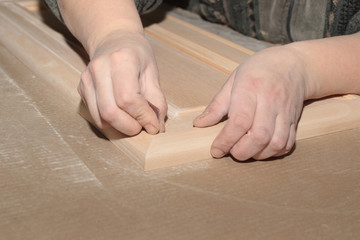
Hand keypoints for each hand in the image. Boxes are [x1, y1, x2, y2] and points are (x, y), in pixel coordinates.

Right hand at [78, 31, 166, 135]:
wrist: (114, 39)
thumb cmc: (137, 54)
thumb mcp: (152, 72)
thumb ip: (157, 100)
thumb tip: (157, 126)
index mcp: (121, 60)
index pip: (128, 99)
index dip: (142, 117)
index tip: (154, 126)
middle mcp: (99, 68)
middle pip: (110, 111)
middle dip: (129, 126)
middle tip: (143, 127)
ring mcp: (87, 78)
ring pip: (100, 117)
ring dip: (120, 126)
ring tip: (134, 121)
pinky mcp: (81, 88)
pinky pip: (95, 115)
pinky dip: (110, 121)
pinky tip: (122, 113)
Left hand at [194, 46, 309, 159]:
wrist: (293, 64)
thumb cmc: (259, 70)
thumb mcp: (233, 80)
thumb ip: (216, 105)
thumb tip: (199, 124)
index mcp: (250, 89)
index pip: (240, 121)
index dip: (226, 140)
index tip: (215, 150)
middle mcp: (270, 101)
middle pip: (259, 136)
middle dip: (242, 151)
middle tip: (231, 152)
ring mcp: (285, 112)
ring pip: (275, 143)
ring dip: (258, 155)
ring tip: (246, 151)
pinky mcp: (294, 121)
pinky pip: (287, 143)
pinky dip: (273, 153)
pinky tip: (262, 149)